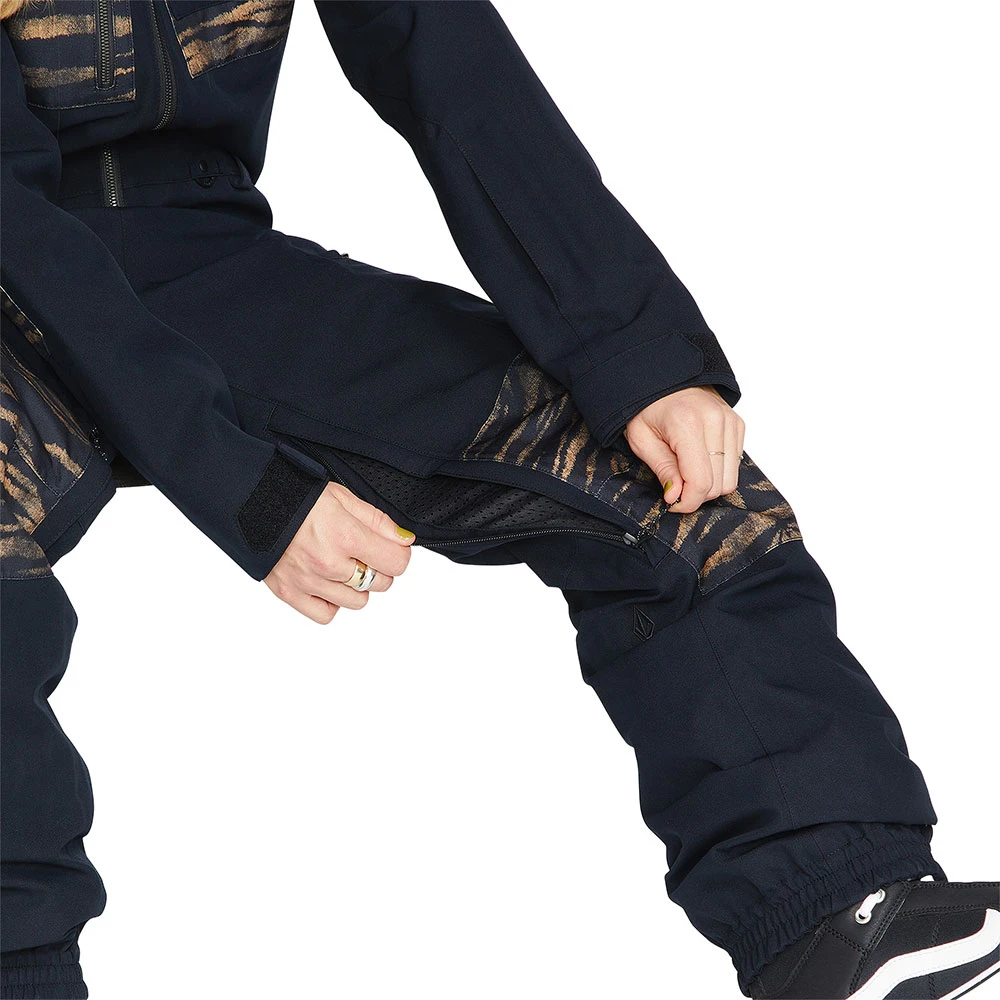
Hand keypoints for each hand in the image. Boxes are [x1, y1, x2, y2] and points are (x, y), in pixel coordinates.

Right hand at [264, 481, 414, 623]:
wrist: (247, 500)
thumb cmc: (292, 494)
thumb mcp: (341, 496)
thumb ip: (377, 520)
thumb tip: (404, 540)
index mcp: (345, 535)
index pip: (396, 562)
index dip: (399, 553)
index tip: (392, 547)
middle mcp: (329, 563)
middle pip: (381, 583)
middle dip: (379, 567)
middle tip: (363, 551)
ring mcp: (308, 582)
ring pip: (358, 601)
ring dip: (358, 586)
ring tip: (343, 565)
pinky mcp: (289, 593)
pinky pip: (326, 614)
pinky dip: (331, 602)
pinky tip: (327, 583)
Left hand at [623, 385, 744, 513]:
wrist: (664, 375)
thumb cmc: (647, 406)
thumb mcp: (641, 439)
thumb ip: (662, 469)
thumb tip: (676, 497)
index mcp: (688, 424)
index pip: (700, 482)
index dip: (687, 502)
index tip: (673, 503)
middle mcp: (715, 421)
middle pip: (718, 484)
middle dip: (696, 494)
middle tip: (676, 485)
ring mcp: (730, 422)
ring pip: (730, 479)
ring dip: (708, 484)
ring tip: (686, 471)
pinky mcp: (738, 424)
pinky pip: (734, 464)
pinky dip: (717, 470)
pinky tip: (699, 459)